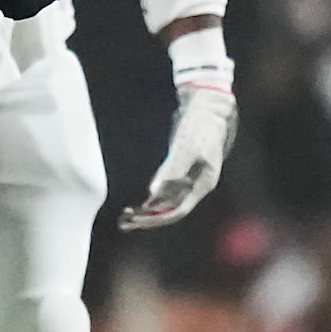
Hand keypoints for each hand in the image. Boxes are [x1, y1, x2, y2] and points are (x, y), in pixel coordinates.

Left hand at [119, 84, 237, 229]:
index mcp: (203, 184)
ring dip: (148, 212)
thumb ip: (171, 170)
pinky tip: (140, 204)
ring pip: (168, 202)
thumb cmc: (199, 126)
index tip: (137, 221)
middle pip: (171, 210)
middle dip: (148, 219)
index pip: (178, 211)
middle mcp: (197, 186)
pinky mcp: (182, 170)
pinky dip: (152, 198)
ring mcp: (190, 179)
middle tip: (123, 224)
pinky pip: (166, 191)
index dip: (156, 219)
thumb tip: (153, 193)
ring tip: (125, 217)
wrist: (207, 107)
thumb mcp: (185, 148)